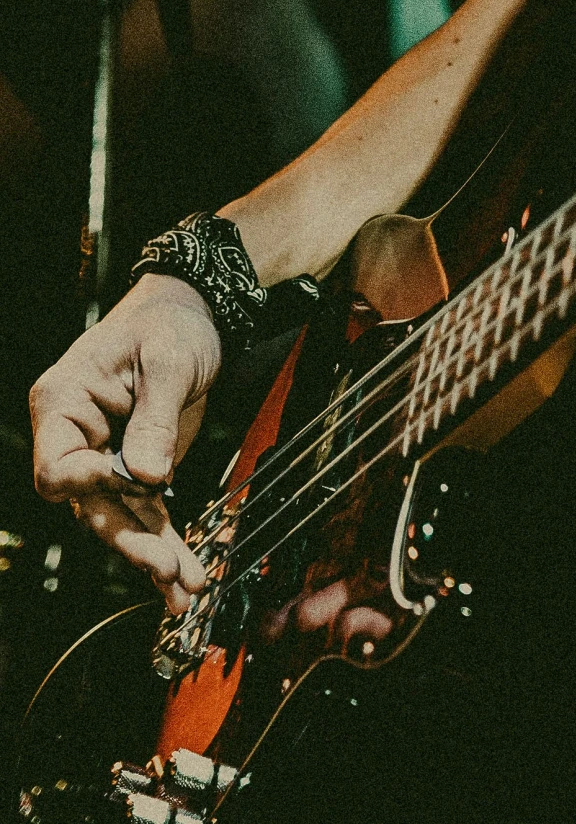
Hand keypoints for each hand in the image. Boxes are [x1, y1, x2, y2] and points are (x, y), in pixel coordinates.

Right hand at [30, 275, 221, 613]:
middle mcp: (77, 439)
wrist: (192, 314)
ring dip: (153, 554)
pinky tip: (186, 578)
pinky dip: (167, 542)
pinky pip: (146, 514)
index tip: (123, 480)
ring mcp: (106, 459)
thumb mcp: (168, 360)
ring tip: (184, 588)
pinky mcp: (138, 471)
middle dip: (129, 538)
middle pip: (91, 504)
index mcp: (64, 403)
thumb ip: (155, 417)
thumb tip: (148, 477)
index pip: (56, 464)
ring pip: (121, 519)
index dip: (83, 482)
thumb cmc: (168, 323)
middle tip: (162, 566)